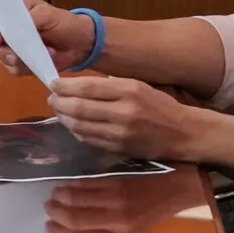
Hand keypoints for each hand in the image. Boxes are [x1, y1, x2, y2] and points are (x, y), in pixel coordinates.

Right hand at [0, 0, 94, 74]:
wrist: (79, 43)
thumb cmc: (63, 23)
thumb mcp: (49, 15)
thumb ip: (30, 18)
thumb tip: (14, 28)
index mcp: (9, 9)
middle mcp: (4, 27)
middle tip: (15, 56)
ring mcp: (9, 46)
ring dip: (20, 59)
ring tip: (44, 53)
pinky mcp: (16, 62)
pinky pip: (12, 69)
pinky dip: (28, 68)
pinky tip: (43, 60)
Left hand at [43, 74, 204, 161]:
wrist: (182, 133)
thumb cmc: (159, 105)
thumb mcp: (138, 85)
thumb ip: (109, 85)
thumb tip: (75, 85)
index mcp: (129, 90)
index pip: (88, 87)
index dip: (65, 86)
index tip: (53, 83)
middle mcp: (123, 112)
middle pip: (79, 107)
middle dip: (59, 102)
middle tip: (51, 98)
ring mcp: (119, 133)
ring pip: (80, 125)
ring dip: (63, 117)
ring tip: (59, 110)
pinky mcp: (117, 148)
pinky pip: (88, 139)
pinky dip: (76, 130)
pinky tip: (72, 124)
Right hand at [43, 169, 204, 232]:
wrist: (178, 188)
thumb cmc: (154, 212)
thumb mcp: (133, 232)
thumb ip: (106, 232)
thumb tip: (73, 228)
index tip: (49, 227)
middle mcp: (117, 221)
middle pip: (73, 219)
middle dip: (55, 214)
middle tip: (49, 208)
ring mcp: (116, 200)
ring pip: (75, 199)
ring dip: (59, 197)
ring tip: (55, 195)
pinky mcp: (116, 181)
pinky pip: (86, 184)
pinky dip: (72, 184)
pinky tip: (67, 185)